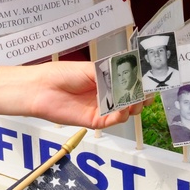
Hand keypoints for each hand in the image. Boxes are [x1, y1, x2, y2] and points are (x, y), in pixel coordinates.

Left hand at [0, 61, 145, 128]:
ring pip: (126, 110)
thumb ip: (110, 74)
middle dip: (141, 95)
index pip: (128, 82)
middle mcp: (105, 94)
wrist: (41, 89)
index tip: (148, 80)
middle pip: (131, 97)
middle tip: (145, 92)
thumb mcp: (89, 69)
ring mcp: (101, 107)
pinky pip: (114, 120)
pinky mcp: (95, 120)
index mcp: (104, 79)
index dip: (139, 82)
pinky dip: (121, 115)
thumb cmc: (60, 74)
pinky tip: (122, 108)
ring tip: (135, 99)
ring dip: (134, 105)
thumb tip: (130, 76)